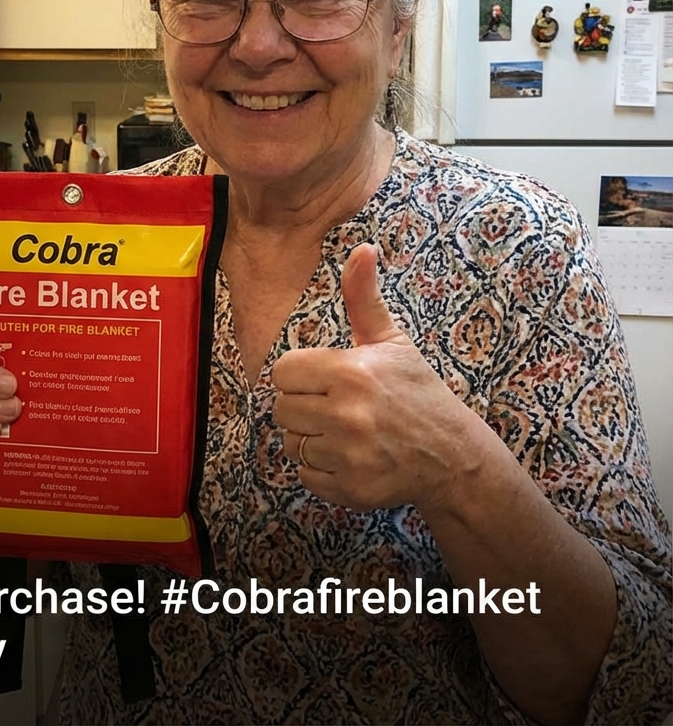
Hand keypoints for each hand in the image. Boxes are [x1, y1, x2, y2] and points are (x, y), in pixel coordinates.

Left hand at [272, 244, 477, 511]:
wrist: (453, 456)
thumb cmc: (417, 392)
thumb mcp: (392, 342)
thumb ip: (364, 298)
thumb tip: (362, 248)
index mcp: (350, 372)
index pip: (283, 372)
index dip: (299, 376)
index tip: (323, 380)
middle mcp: (345, 414)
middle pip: (282, 410)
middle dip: (303, 408)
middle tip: (335, 407)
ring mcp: (347, 455)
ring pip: (292, 445)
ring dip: (311, 440)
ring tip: (344, 433)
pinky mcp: (349, 488)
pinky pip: (306, 476)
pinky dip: (322, 471)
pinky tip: (350, 457)